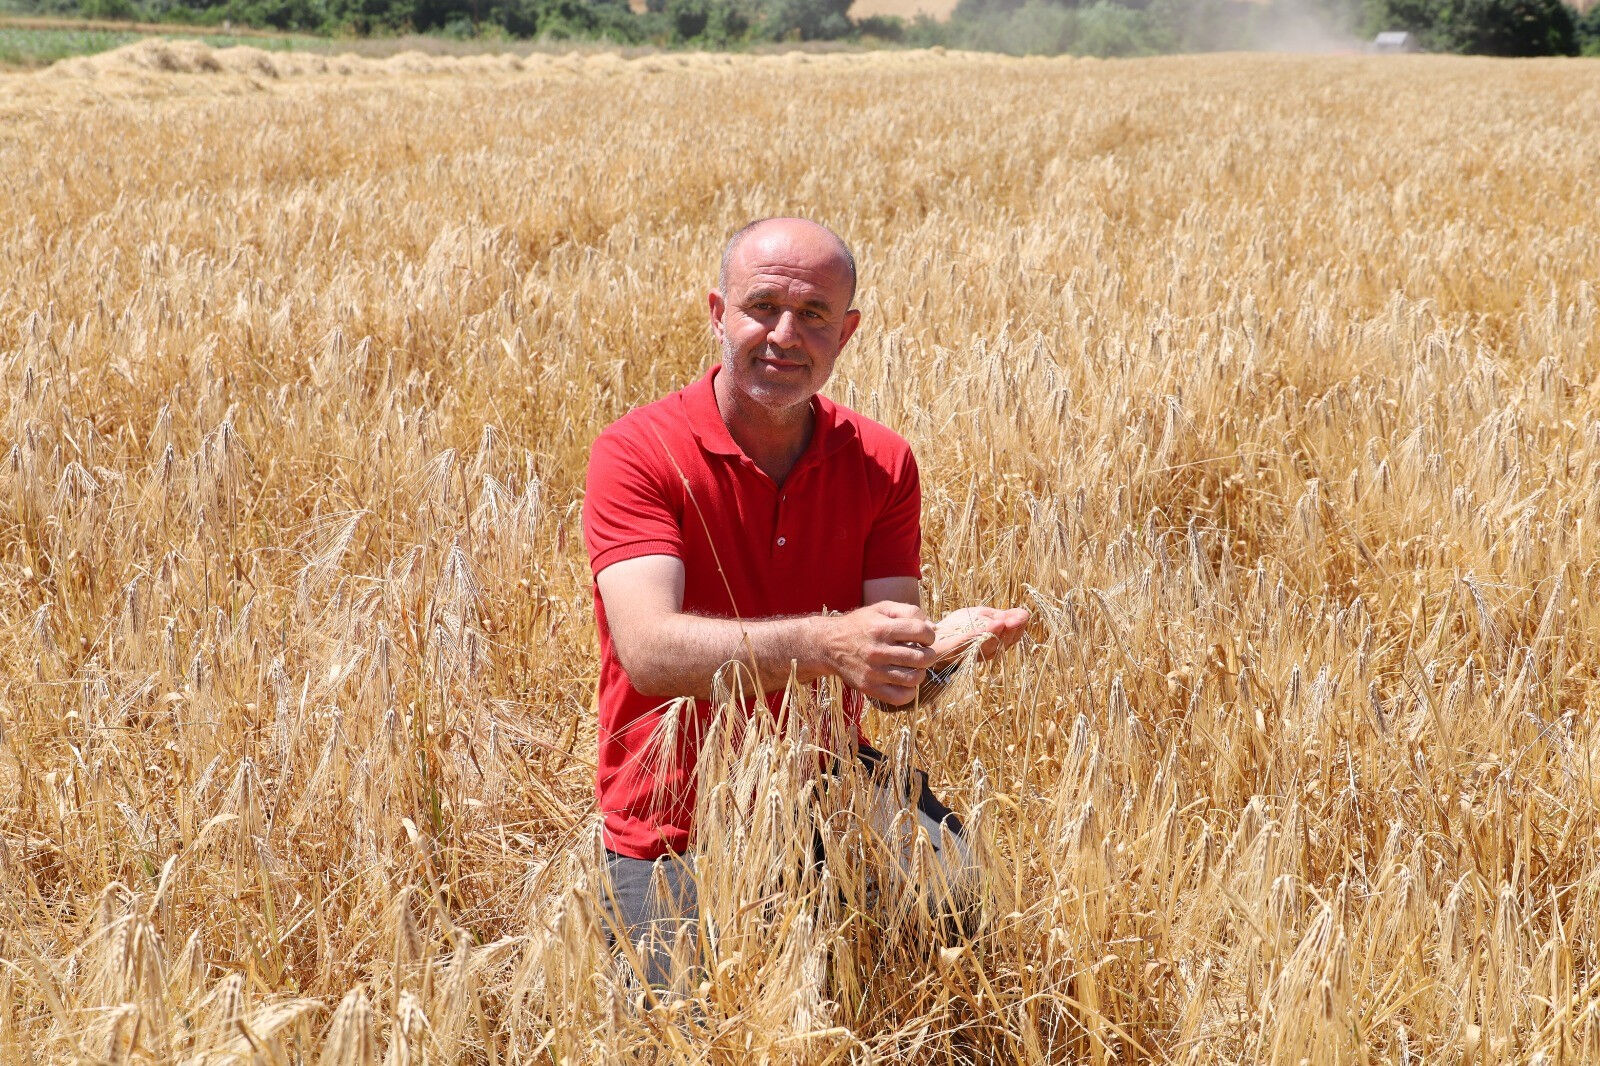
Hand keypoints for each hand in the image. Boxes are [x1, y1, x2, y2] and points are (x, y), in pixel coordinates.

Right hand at [820, 602, 937, 706]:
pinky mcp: (869, 687)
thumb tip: (933, 627)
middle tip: (922, 653)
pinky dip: (909, 691)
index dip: (929, 635)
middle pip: (921, 658)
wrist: (829, 645)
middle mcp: (878, 650)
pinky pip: (900, 697)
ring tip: (914, 667)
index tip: (924, 638)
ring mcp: (873, 672)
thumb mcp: (881, 609)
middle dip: (928, 655)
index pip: (921, 632)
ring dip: (920, 672)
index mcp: (882, 628)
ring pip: (913, 678)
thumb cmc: (860, 625)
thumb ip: (909, 611)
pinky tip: (906, 682)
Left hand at [932, 606, 1030, 662]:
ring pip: (988, 645)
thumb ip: (1002, 616)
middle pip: (1003, 643)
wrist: (933, 634)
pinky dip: (979, 634)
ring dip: (997, 633)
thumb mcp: (983, 616)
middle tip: (1016, 619)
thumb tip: (1025, 614)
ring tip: (1003, 621)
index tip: (1023, 616)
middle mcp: (986, 652)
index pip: (1012, 637)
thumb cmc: (959, 627)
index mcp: (995, 643)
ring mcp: (970, 653)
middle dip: (1010, 630)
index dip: (1018, 628)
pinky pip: (968, 642)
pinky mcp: (953, 650)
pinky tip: (989, 626)